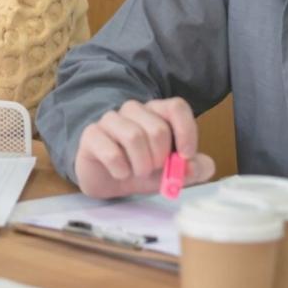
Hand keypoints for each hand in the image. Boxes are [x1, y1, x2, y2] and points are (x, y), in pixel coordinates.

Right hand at [73, 98, 214, 199]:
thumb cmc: (142, 169)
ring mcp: (110, 120)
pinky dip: (121, 170)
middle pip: (158, 129)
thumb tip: (196, 166)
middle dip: (160, 158)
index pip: (176, 107)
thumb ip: (193, 169)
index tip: (185, 156)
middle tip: (155, 169)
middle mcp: (134, 110)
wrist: (108, 181)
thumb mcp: (173, 173)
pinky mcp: (91, 134)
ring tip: (137, 172)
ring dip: (141, 165)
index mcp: (157, 113)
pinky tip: (120, 173)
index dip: (186, 131)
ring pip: (134, 136)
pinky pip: (111, 152)